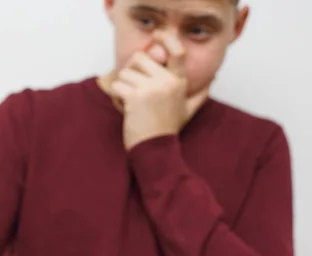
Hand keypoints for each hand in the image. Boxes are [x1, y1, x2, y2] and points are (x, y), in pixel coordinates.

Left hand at [110, 31, 209, 150]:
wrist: (156, 149)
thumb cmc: (168, 130)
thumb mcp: (188, 111)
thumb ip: (200, 94)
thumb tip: (213, 80)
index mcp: (179, 82)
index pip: (177, 52)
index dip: (167, 39)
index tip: (158, 35)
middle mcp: (167, 82)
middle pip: (140, 58)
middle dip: (130, 71)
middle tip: (132, 88)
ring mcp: (151, 89)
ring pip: (124, 73)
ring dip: (121, 87)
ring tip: (128, 103)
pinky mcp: (135, 97)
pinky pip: (116, 86)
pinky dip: (114, 97)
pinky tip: (122, 108)